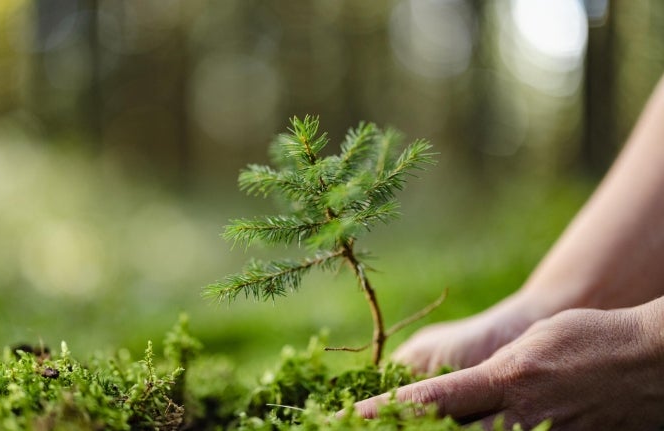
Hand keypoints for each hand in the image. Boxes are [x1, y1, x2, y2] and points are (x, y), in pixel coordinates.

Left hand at [351, 305, 663, 429]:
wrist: (649, 357)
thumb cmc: (582, 338)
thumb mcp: (525, 348)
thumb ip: (484, 378)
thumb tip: (447, 396)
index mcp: (504, 380)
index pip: (430, 402)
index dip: (385, 413)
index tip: (349, 417)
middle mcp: (519, 417)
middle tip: (372, 429)